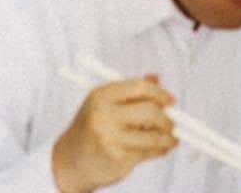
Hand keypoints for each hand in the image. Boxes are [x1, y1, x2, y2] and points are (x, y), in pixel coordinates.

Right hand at [51, 77, 176, 192]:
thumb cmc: (91, 128)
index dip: (160, 93)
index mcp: (101, 96)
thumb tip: (157, 78)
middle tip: (173, 123)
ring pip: (152, 135)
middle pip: (150, 111)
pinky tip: (160, 149)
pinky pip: (147, 152)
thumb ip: (131, 90)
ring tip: (171, 139)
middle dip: (167, 118)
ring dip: (168, 138)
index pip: (140, 88)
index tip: (171, 101)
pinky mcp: (116, 160)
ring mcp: (109, 139)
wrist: (67, 163)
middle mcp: (103, 116)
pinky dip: (159, 150)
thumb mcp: (104, 103)